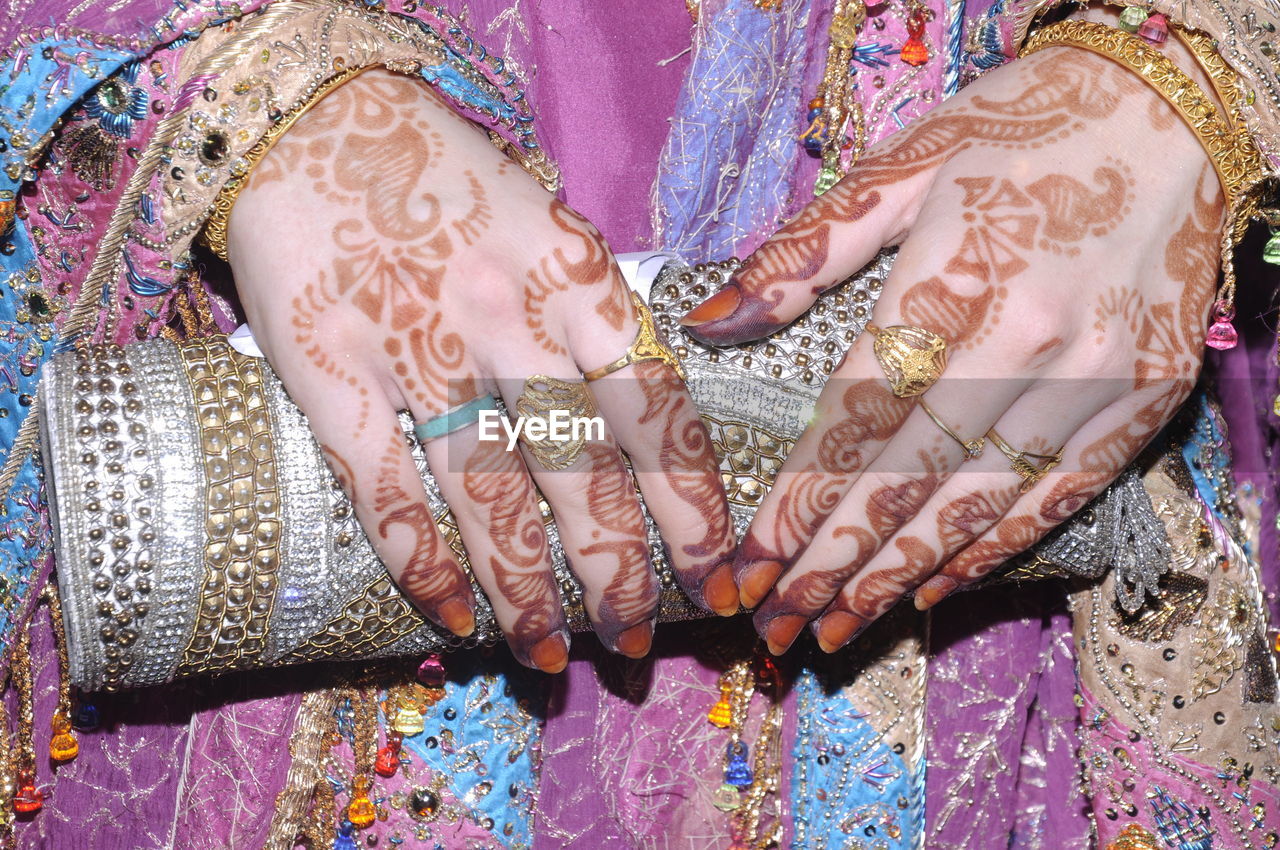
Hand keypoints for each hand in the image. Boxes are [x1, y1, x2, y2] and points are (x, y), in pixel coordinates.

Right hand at [227, 71, 736, 671]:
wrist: (311, 116)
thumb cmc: (444, 173)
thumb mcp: (547, 220)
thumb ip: (593, 312)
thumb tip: (642, 418)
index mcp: (576, 275)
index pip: (654, 409)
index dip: (692, 502)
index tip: (716, 571)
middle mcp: (510, 317)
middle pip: (582, 471)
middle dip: (617, 570)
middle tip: (637, 641)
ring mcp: (420, 344)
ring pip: (489, 493)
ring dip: (525, 589)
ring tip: (550, 657)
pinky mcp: (332, 365)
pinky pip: (385, 484)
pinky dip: (420, 561)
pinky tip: (450, 618)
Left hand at [680, 45, 1221, 653]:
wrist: (1176, 108)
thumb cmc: (1020, 125)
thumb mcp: (901, 164)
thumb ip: (805, 254)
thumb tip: (714, 323)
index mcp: (952, 276)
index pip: (854, 418)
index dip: (797, 502)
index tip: (746, 566)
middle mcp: (1028, 339)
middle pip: (909, 477)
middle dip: (833, 562)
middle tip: (775, 626)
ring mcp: (1097, 374)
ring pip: (980, 501)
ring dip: (902, 574)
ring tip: (838, 627)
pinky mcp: (1149, 394)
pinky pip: (1061, 492)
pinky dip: (995, 548)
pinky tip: (937, 587)